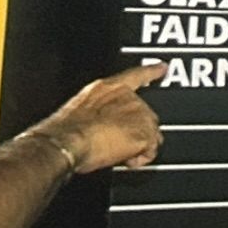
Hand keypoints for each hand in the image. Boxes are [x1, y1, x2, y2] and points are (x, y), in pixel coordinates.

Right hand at [31, 64, 167, 176]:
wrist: (66, 141)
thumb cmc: (65, 130)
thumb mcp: (78, 113)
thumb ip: (95, 112)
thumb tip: (97, 125)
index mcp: (107, 89)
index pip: (134, 75)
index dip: (150, 71)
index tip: (162, 67)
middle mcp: (127, 98)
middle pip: (146, 114)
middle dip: (135, 131)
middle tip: (115, 144)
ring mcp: (138, 114)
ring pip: (152, 133)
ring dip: (138, 146)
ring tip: (117, 153)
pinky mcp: (145, 133)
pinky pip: (151, 150)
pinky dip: (141, 158)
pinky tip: (126, 160)